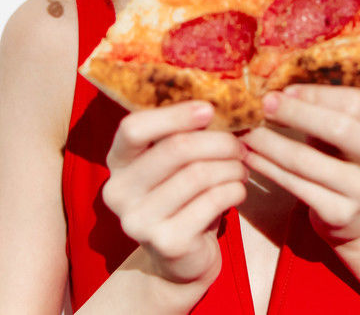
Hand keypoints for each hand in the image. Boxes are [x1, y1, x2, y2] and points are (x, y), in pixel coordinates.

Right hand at [103, 101, 249, 287]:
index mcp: (117, 163)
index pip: (133, 127)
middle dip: (218, 142)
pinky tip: (238, 190)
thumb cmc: (182, 199)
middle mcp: (118, 192)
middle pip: (175, 149)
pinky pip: (211, 201)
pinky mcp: (166, 242)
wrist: (181, 261)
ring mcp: (138, 220)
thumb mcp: (173, 166)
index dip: (174, 114)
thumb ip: (182, 136)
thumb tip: (220, 99)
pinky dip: (234, 189)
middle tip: (240, 145)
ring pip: (198, 174)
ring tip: (242, 167)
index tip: (209, 109)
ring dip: (231, 166)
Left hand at [238, 85, 359, 247]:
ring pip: (308, 161)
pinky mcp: (342, 215)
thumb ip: (326, 109)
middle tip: (263, 105)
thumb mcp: (349, 131)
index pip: (356, 103)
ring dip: (271, 144)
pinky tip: (251, 158)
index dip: (318, 95)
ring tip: (247, 132)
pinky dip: (268, 169)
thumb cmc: (347, 159)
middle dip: (296, 114)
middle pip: (339, 128)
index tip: (285, 89)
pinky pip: (296, 186)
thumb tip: (278, 86)